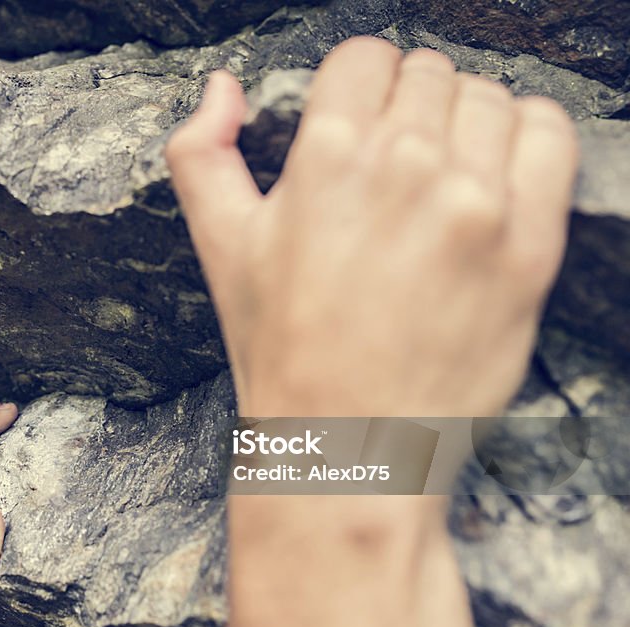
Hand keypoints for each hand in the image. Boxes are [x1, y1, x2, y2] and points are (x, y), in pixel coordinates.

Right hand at [167, 37, 577, 626]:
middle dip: (406, 106)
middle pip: (428, 73)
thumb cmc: (280, 349)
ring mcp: (478, 205)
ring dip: (464, 122)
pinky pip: (551, 137)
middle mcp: (410, 166)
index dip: (354, 87)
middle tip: (393, 165)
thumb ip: (200, 152)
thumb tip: (221, 87)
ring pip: (489, 98)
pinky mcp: (531, 246)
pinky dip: (527, 136)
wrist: (348, 443)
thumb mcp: (218, 246)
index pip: (365, 57)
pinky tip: (496, 174)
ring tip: (442, 176)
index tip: (355, 123)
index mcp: (329, 157)